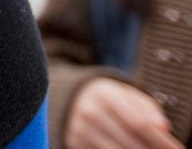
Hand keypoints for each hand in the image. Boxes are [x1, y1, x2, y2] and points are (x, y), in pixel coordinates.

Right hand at [65, 77, 181, 148]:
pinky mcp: (76, 142)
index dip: (161, 140)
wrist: (73, 98)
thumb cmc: (110, 98)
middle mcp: (90, 112)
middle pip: (131, 142)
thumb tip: (164, 127)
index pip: (139, 123)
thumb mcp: (127, 94)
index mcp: (105, 95)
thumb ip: (148, 108)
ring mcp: (81, 129)